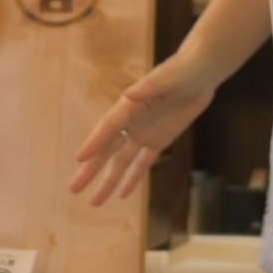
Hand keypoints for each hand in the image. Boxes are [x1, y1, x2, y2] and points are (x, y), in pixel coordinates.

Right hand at [70, 53, 217, 207]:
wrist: (200, 73)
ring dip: (108, 181)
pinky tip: (122, 194)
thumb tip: (130, 93)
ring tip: (94, 202)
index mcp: (129, 105)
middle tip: (73, 189)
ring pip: (121, 162)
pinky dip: (132, 178)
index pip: (108, 127)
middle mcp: (131, 122)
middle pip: (107, 150)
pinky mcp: (159, 140)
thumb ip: (149, 87)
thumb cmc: (183, 70)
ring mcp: (143, 133)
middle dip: (90, 170)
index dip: (94, 142)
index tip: (80, 158)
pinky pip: (143, 163)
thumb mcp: (169, 77)